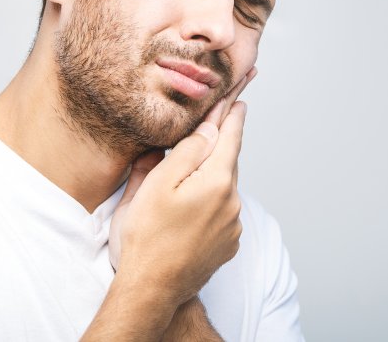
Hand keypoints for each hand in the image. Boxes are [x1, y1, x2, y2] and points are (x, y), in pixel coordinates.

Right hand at [108, 68, 255, 305]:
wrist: (152, 289)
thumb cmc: (147, 238)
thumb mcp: (157, 184)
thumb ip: (186, 153)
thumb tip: (206, 130)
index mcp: (217, 182)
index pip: (230, 138)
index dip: (233, 115)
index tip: (240, 98)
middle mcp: (232, 202)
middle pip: (229, 161)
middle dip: (222, 142)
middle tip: (218, 121)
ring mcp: (232, 226)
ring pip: (225, 186)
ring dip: (213, 173)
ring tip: (192, 170)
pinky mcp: (228, 243)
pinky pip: (223, 210)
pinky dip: (212, 199)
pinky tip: (191, 205)